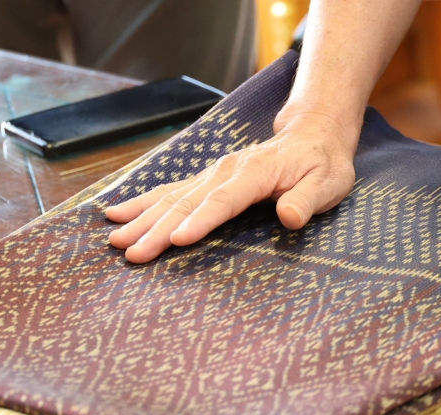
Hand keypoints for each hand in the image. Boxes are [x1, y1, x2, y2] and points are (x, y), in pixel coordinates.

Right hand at [106, 112, 357, 262]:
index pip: (223, 201)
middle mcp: (225, 171)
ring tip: (113, 237)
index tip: (177, 240)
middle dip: (156, 229)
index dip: (200, 221)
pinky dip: (142, 203)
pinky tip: (117, 213)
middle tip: (130, 252)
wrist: (311, 136)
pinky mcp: (205, 180)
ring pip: (170, 198)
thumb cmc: (322, 165)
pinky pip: (168, 192)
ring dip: (141, 218)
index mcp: (254, 173)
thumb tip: (289, 216)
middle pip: (186, 202)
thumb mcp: (328, 183)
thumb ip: (307, 200)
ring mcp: (211, 174)